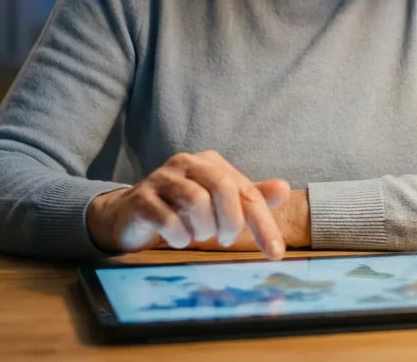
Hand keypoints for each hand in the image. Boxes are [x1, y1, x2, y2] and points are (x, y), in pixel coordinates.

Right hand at [86, 150, 293, 258]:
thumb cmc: (183, 209)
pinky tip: (178, 239)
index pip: (246, 191)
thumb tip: (283, 189)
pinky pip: (168, 219)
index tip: (275, 253)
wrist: (132, 216)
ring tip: (199, 236)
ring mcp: (161, 178)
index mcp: (210, 163)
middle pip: (222, 188)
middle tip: (225, 240)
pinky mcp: (141, 199)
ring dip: (203, 229)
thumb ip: (250, 197)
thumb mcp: (220, 204)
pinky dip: (179, 236)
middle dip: (230, 221)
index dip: (263, 224)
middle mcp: (187, 163)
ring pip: (196, 200)